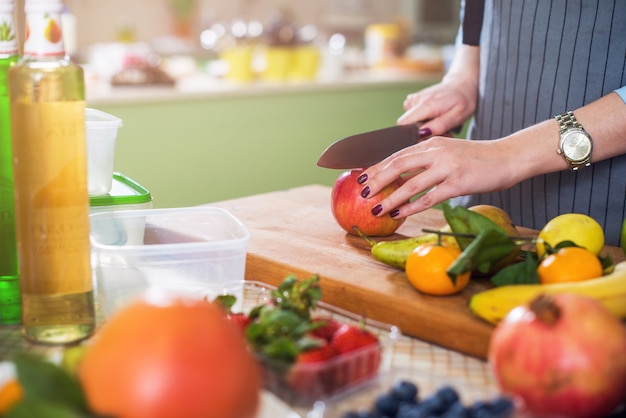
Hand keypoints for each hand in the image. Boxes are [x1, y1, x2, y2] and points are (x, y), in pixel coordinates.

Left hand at [358, 136, 519, 218]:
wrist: (508, 157)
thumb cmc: (476, 158)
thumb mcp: (448, 151)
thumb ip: (427, 159)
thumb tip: (401, 174)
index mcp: (431, 143)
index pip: (397, 154)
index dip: (377, 165)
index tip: (361, 176)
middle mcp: (436, 152)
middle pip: (398, 165)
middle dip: (377, 179)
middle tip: (362, 192)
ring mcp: (447, 167)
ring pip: (411, 184)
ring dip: (391, 198)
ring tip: (376, 208)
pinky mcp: (458, 183)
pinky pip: (430, 197)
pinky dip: (412, 207)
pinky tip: (400, 214)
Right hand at [397, 77, 477, 135]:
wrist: (462, 85)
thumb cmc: (463, 101)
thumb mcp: (457, 116)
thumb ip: (439, 126)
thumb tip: (421, 133)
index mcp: (426, 105)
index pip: (404, 125)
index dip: (413, 135)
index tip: (428, 137)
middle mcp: (416, 100)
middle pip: (406, 125)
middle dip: (419, 133)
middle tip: (439, 131)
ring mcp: (413, 99)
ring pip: (409, 122)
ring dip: (422, 127)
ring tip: (437, 123)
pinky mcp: (413, 100)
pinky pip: (411, 116)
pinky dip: (421, 120)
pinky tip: (432, 117)